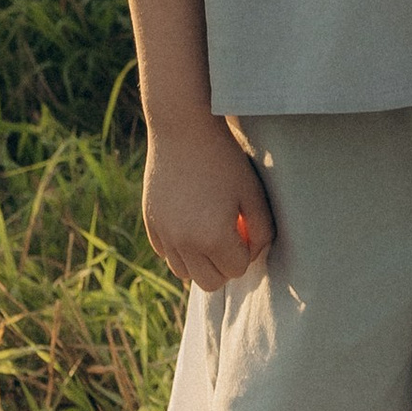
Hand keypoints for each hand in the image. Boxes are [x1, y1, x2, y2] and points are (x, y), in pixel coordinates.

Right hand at [142, 116, 273, 290]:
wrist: (182, 128)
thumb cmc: (224, 158)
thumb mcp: (252, 193)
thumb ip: (261, 230)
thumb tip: (254, 253)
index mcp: (214, 238)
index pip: (236, 270)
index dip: (247, 252)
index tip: (247, 228)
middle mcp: (184, 243)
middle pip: (209, 282)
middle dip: (224, 266)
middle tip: (232, 238)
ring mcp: (164, 234)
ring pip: (184, 272)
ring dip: (200, 262)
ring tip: (210, 233)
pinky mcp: (150, 222)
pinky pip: (165, 252)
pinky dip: (179, 247)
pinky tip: (189, 222)